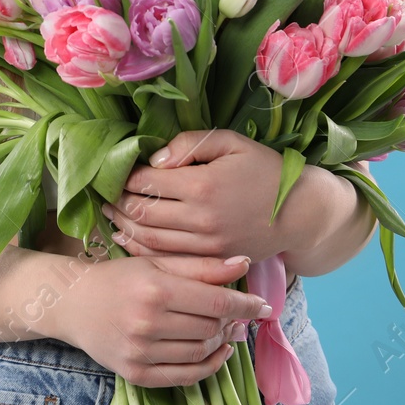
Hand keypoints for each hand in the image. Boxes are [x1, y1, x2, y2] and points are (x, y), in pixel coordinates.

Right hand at [48, 253, 270, 386]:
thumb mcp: (157, 263)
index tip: (263, 304)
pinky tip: (218, 352)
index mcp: (155, 291)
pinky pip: (184, 377)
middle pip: (210, 329)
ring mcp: (140, 352)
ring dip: (222, 342)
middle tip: (240, 314)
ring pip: (201, 352)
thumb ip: (201, 267)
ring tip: (227, 329)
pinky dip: (208, 367)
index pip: (215, 303)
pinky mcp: (135, 374)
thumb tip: (243, 263)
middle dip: (233, 322)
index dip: (245, 305)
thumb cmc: (119, 278)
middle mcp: (147, 324)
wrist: (74, 303)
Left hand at [101, 129, 317, 263]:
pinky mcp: (211, 262)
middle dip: (118, 202)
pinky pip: (167, 260)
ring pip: (150, 240)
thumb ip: (190, 144)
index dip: (126, 176)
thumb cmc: (264, 170)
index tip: (117, 171)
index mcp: (203, 185)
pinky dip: (143, 250)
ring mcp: (206, 246)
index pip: (148, 181)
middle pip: (143, 213)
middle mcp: (201, 219)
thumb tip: (154, 159)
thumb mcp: (231, 142)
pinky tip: (129, 239)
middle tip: (105, 194)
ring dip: (125, 227)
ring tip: (110, 215)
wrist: (299, 213)